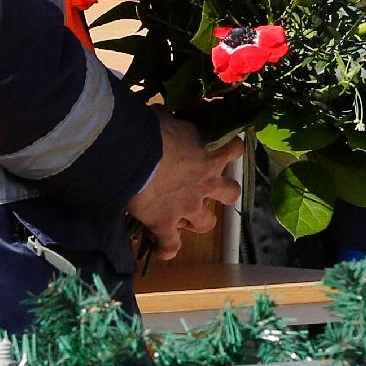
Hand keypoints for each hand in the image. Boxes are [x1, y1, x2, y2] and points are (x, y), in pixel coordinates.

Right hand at [127, 114, 241, 261]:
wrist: (131, 155)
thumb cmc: (150, 130)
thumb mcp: (168, 118)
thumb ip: (174, 122)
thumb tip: (168, 116)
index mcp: (209, 154)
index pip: (234, 150)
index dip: (231, 150)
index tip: (226, 149)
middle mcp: (205, 183)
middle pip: (231, 193)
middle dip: (225, 193)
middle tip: (210, 190)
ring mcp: (188, 207)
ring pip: (206, 223)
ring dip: (198, 221)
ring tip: (185, 220)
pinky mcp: (166, 224)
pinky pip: (171, 244)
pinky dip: (167, 248)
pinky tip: (164, 250)